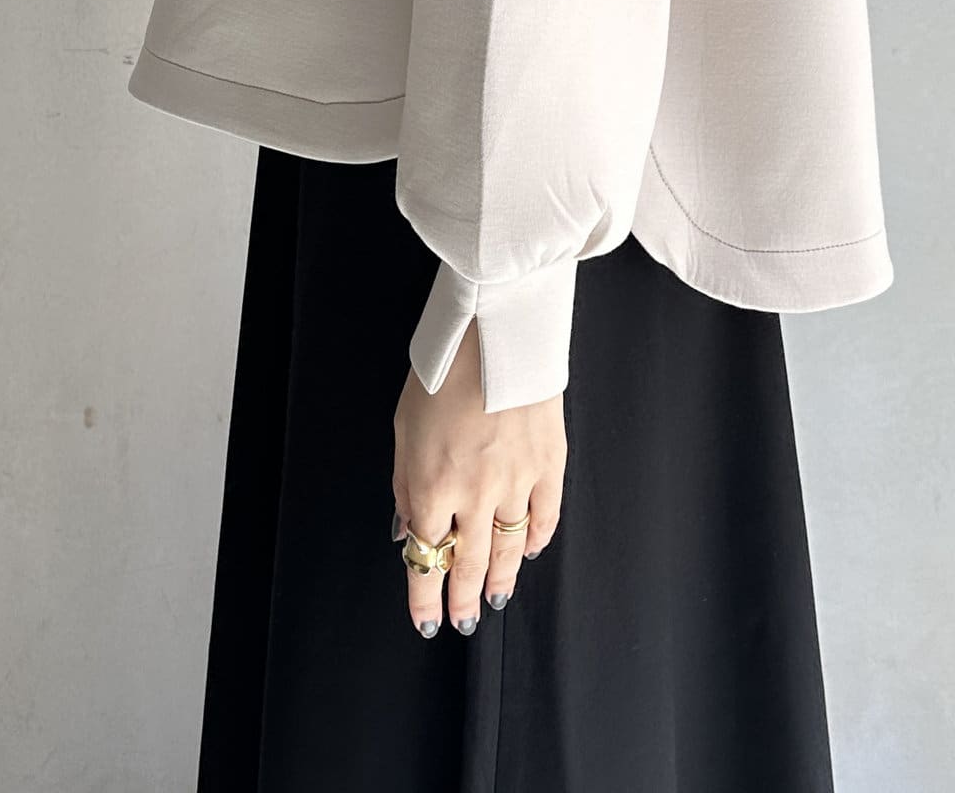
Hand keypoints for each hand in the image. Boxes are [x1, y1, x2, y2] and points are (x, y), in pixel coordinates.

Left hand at [391, 316, 566, 636]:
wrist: (495, 331)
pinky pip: (546, 515)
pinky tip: (529, 551)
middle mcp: (475, 492)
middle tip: (461, 622)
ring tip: (493, 599)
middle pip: (468, 562)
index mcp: (432, 484)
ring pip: (509, 547)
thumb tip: (409, 528)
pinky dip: (537, 538)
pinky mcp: (551, 463)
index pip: (426, 556)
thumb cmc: (443, 370)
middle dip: (461, 598)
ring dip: (500, 579)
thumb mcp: (404, 426)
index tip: (425, 617)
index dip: (424, 592)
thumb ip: (406, 483)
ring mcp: (517, 480)